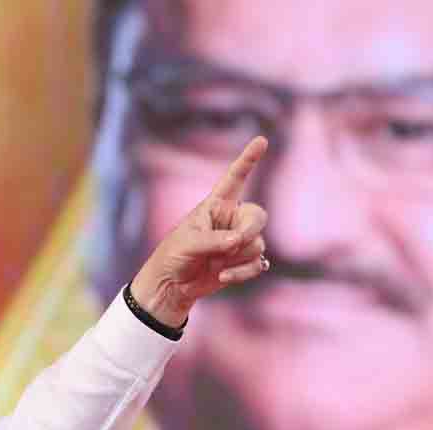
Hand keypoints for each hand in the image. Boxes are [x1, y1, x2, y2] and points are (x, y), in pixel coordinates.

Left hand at [129, 136, 268, 327]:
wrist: (171, 286)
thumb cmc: (173, 256)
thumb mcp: (187, 243)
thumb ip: (213, 240)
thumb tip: (238, 242)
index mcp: (216, 205)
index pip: (234, 178)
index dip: (248, 159)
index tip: (261, 140)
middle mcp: (231, 220)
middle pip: (257, 217)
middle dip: (248, 232)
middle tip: (234, 243)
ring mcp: (240, 241)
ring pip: (258, 244)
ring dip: (237, 258)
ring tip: (213, 263)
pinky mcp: (244, 262)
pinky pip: (258, 263)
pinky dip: (242, 272)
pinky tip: (223, 276)